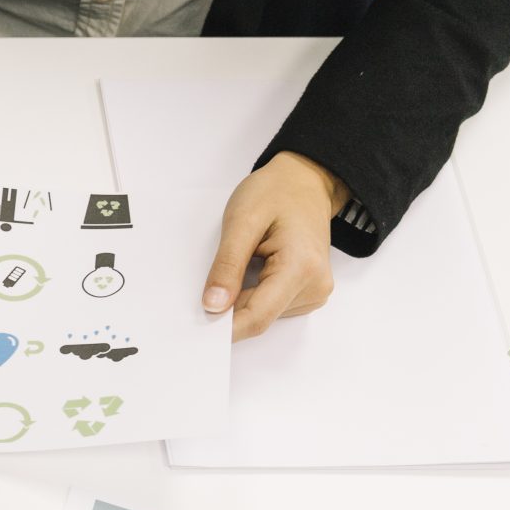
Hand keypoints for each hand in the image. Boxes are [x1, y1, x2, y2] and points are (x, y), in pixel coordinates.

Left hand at [203, 153, 345, 339]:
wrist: (305, 182)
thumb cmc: (276, 193)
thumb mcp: (241, 221)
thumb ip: (227, 265)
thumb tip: (213, 306)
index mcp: (302, 268)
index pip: (257, 317)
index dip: (224, 327)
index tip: (195, 326)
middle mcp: (314, 286)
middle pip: (259, 318)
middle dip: (228, 309)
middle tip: (209, 282)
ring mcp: (314, 292)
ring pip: (263, 314)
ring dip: (241, 299)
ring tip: (243, 262)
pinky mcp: (307, 292)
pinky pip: (270, 306)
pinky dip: (252, 295)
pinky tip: (253, 269)